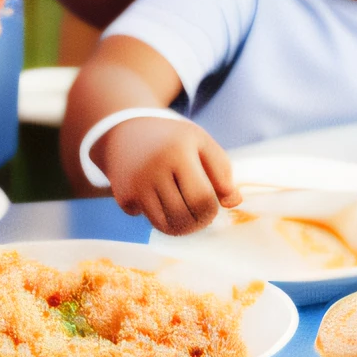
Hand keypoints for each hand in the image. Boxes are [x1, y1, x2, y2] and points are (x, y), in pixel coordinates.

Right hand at [97, 116, 239, 234]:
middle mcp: (154, 168)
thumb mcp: (200, 142)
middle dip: (196, 223)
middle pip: (183, 217)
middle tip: (199, 215)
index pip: (202, 199)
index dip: (212, 211)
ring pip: (165, 225)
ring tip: (183, 210)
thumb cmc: (171, 139)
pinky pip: (148, 220)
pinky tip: (156, 199)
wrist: (126, 131)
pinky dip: (157, 217)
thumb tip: (233, 202)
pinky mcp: (123, 196)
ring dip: (178, 224)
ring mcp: (136, 184)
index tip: (212, 207)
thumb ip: (222, 171)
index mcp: (178, 151)